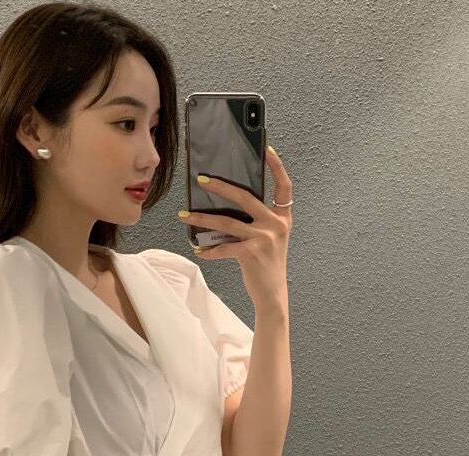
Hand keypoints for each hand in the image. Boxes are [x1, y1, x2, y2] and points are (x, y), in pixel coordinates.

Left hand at [177, 146, 293, 306]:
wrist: (272, 294)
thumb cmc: (266, 265)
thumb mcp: (269, 239)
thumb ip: (257, 221)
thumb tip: (227, 205)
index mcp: (282, 218)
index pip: (284, 187)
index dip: (276, 166)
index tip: (266, 148)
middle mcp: (276, 225)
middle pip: (245, 197)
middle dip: (220, 186)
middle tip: (201, 180)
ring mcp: (264, 238)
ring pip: (227, 222)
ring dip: (202, 219)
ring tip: (184, 215)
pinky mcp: (251, 253)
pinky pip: (224, 247)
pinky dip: (209, 250)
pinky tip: (198, 250)